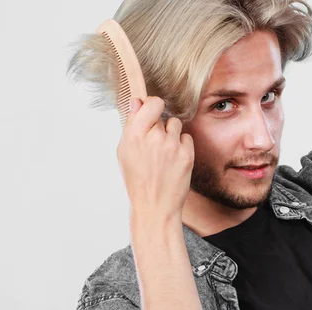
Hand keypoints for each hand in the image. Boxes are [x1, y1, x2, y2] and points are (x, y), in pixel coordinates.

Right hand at [116, 96, 194, 222]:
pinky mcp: (187, 154)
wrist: (155, 206)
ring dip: (171, 134)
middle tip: (154, 145)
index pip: (152, 102)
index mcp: (135, 135)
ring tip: (164, 152)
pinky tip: (174, 159)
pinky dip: (182, 146)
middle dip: (158, 126)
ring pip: (176, 125)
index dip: (152, 106)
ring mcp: (173, 146)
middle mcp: (154, 137)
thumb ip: (131, 125)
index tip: (151, 113)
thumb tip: (137, 101)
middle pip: (163, 115)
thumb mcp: (124, 152)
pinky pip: (186, 138)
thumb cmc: (137, 180)